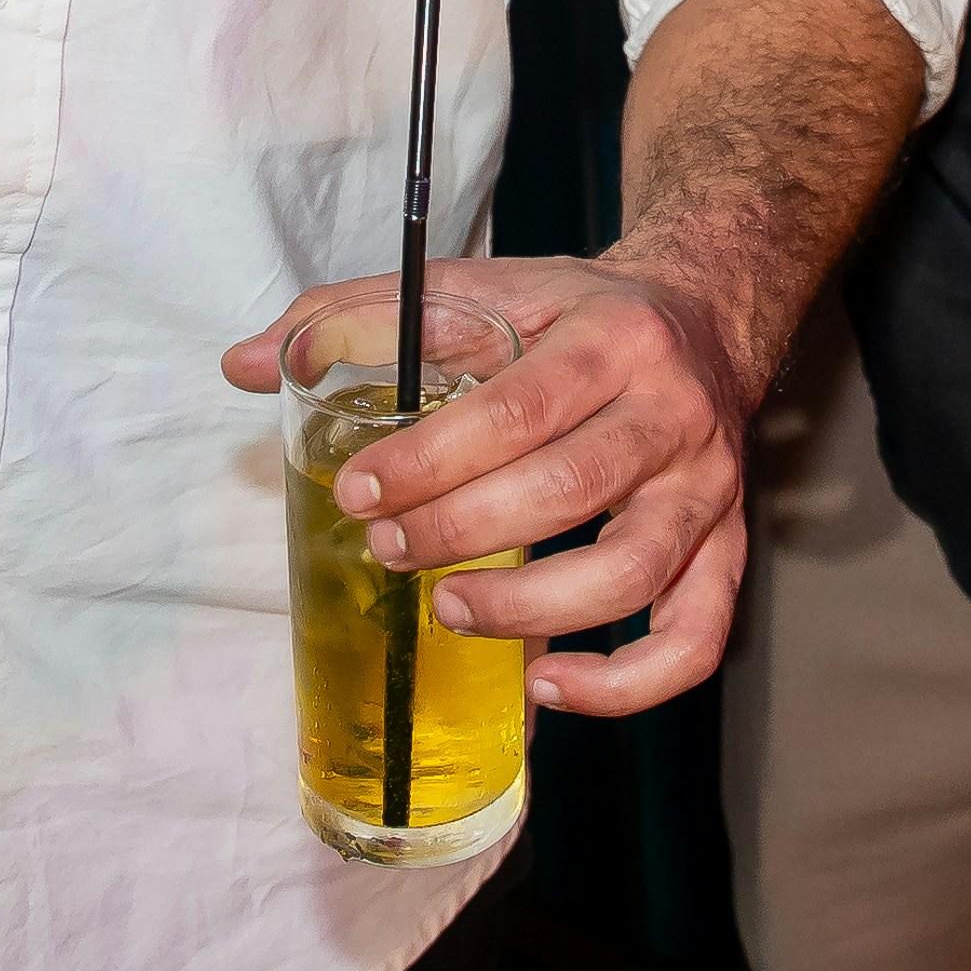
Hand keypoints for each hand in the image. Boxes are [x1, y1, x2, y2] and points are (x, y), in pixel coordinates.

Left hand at [214, 244, 782, 717]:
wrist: (708, 310)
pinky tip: (547, 682)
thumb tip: (242, 363)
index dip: (434, 461)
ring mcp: (709, 486)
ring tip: (448, 612)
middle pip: (571, 489)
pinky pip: (696, 637)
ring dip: (531, 611)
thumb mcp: (480, 288)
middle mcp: (673, 411)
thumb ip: (358, 317)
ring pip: (635, 571)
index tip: (361, 492)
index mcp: (610, 338)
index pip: (519, 409)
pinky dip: (625, 682)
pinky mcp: (727, 547)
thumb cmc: (574, 314)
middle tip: (388, 550)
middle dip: (463, 533)